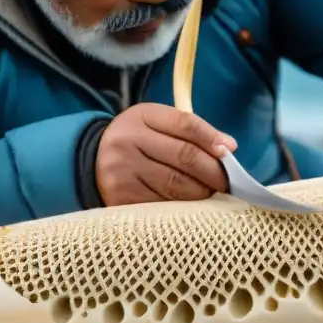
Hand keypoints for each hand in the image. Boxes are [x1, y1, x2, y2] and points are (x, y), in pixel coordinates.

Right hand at [95, 102, 237, 204]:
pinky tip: (190, 205)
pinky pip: (162, 205)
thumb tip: (229, 148)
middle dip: (214, 171)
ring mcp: (122, 172)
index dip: (212, 139)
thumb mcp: (159, 124)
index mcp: (142, 116)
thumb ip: (193, 132)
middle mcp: (128, 141)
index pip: (185, 125)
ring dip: (202, 191)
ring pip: (177, 185)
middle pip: (185, 156)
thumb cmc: (139, 141)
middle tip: (229, 181)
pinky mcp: (121, 199)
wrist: (92, 161)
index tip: (230, 152)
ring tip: (210, 191)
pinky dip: (183, 206)